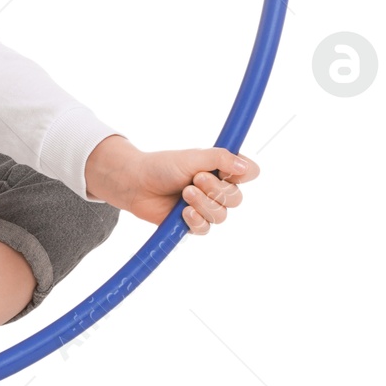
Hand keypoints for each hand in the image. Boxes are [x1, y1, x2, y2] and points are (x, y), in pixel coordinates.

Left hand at [84, 134, 258, 233]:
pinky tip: (183, 212)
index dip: (245, 174)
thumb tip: (245, 167)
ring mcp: (206, 207)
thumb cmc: (162, 165)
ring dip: (203, 203)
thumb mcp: (191, 157)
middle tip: (195, 178)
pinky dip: (196, 220)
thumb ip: (219, 159)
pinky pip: (205, 228)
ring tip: (184, 192)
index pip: (249, 172)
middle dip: (216, 190)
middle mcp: (217, 189)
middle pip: (237, 198)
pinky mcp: (193, 223)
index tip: (231, 171)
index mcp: (221, 169)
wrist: (136, 182)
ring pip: (222, 215)